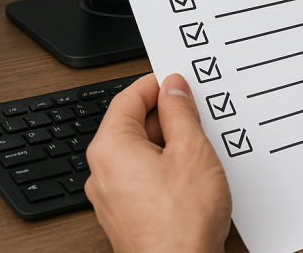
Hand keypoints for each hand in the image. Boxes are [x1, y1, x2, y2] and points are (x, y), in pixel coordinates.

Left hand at [85, 74, 231, 252]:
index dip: (156, 84)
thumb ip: (180, 113)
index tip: (178, 80)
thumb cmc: (181, 221)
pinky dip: (165, 167)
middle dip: (165, 115)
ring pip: (139, 153)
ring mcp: (112, 197)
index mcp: (110, 149)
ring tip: (200, 145)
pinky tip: (192, 173)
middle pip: (132, 125)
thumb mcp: (192, 150)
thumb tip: (173, 89)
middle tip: (196, 111)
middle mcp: (102, 172)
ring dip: (168, 142)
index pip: (128, 98)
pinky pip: (142, 177)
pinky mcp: (127, 215)